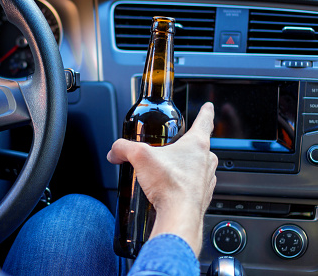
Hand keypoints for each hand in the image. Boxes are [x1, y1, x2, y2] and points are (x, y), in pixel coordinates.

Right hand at [107, 102, 217, 255]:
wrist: (179, 216)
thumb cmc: (170, 185)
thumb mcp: (140, 157)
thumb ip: (123, 148)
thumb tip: (115, 151)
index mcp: (197, 145)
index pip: (205, 121)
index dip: (205, 112)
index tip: (208, 107)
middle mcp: (207, 161)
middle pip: (201, 146)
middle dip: (188, 145)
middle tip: (175, 146)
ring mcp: (207, 180)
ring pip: (199, 167)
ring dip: (187, 167)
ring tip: (169, 170)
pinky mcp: (202, 197)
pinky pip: (195, 186)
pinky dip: (184, 186)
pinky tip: (170, 189)